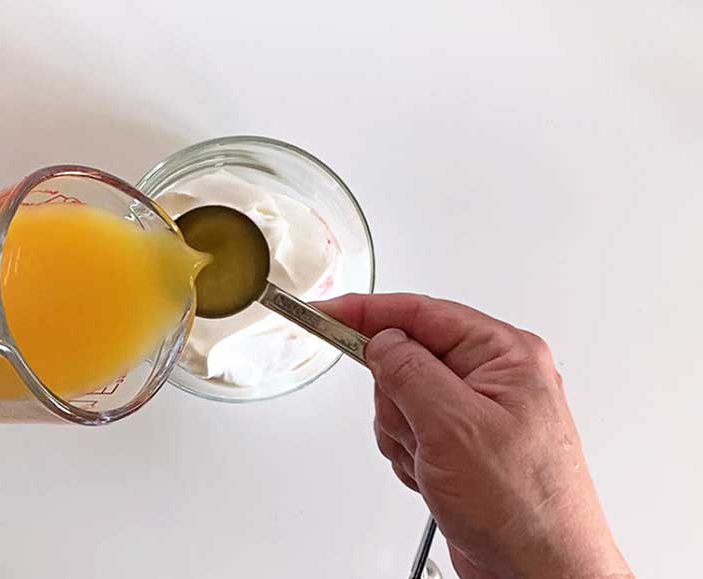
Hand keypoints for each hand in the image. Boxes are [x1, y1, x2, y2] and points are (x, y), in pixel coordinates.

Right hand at [319, 294, 630, 578]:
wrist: (540, 571)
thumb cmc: (525, 506)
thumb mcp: (453, 426)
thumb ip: (409, 371)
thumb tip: (381, 341)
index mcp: (505, 355)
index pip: (420, 313)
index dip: (366, 312)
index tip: (325, 312)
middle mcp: (494, 378)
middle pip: (405, 359)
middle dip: (397, 400)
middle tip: (419, 430)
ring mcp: (476, 414)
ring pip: (401, 399)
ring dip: (404, 434)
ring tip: (435, 462)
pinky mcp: (462, 445)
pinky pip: (409, 432)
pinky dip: (410, 455)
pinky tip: (436, 476)